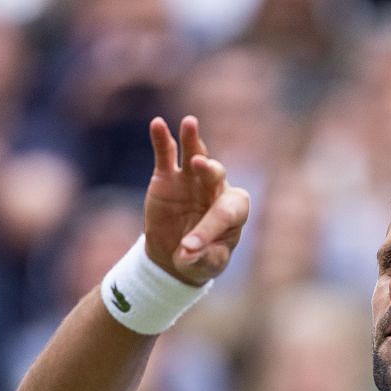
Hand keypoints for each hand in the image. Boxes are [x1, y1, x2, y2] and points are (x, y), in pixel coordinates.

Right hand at [144, 116, 249, 284]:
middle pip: (216, 175)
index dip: (208, 229)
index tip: (188, 249)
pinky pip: (166, 154)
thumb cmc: (200, 259)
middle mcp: (216, 188)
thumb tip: (188, 250)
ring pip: (195, 155)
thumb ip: (202, 257)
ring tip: (190, 124)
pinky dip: (161, 139)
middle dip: (209, 171)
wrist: (175, 256)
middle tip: (200, 166)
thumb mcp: (205, 265)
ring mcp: (192, 179)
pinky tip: (157, 124)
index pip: (225, 213)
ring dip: (193, 140)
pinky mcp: (167, 176)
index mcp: (234, 210)